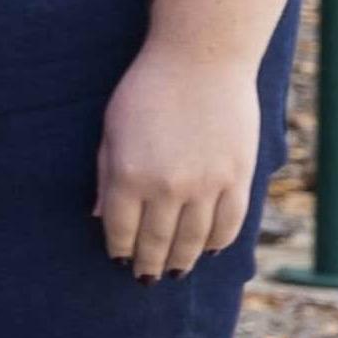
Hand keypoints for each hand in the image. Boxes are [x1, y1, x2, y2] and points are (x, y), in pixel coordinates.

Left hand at [99, 44, 262, 280]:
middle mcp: (167, 187)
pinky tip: (208, 250)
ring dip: (182, 259)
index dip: (120, 249)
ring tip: (174, 271)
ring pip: (194, 240)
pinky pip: (229, 224)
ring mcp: (206, 185)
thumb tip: (99, 216)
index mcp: (128, 175)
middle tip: (146, 278)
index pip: (121, 230)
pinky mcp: (238, 178)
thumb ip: (107, 176)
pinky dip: (218, 243)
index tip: (120, 259)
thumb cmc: (147, 90)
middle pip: (157, 241)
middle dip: (149, 263)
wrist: (201, 60)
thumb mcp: (112, 130)